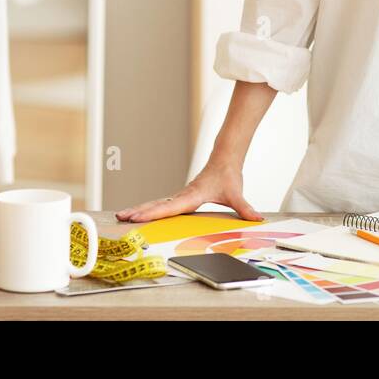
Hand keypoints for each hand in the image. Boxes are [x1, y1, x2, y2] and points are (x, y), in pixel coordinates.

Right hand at [113, 161, 264, 222]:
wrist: (225, 159)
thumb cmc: (228, 176)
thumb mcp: (236, 194)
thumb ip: (245, 208)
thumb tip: (257, 219)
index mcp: (192, 196)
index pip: (169, 207)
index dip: (153, 213)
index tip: (137, 217)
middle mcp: (183, 195)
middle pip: (157, 204)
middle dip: (139, 211)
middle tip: (121, 217)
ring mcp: (180, 196)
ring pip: (156, 203)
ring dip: (140, 209)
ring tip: (122, 215)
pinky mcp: (181, 197)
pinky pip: (162, 204)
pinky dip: (149, 209)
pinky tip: (140, 214)